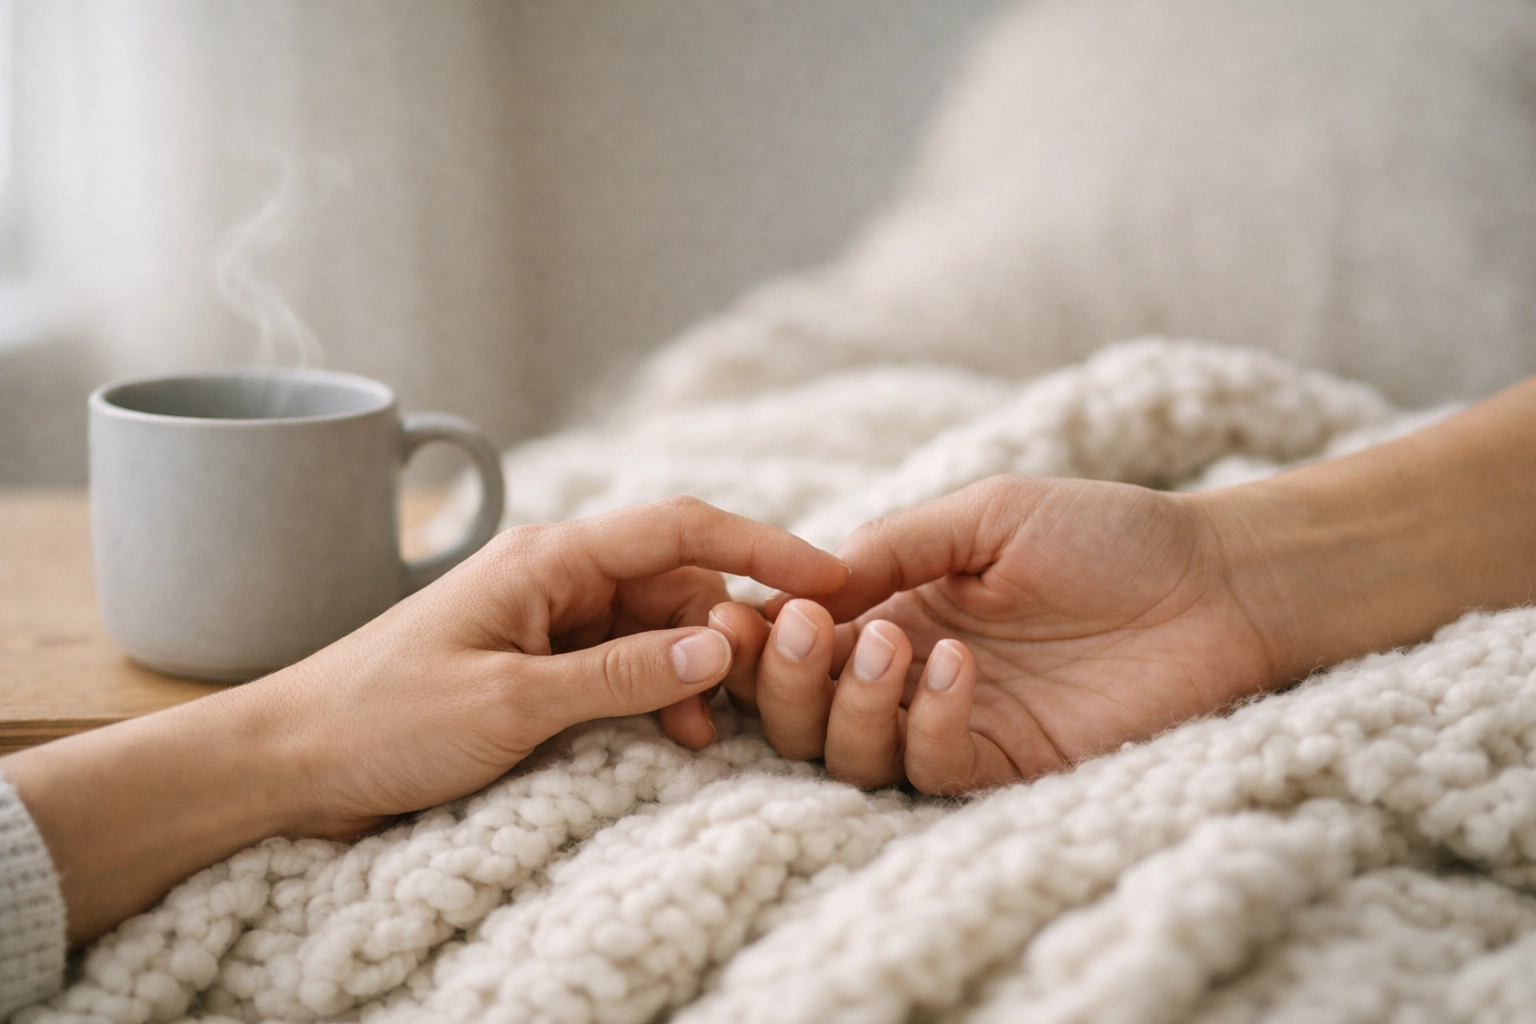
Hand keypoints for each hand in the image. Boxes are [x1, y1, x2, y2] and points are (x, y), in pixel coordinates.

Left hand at [2, 496, 846, 941]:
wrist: (289, 762)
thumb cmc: (382, 721)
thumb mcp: (511, 704)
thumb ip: (623, 673)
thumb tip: (725, 645)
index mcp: (547, 557)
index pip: (679, 528)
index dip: (762, 546)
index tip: (832, 576)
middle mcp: (554, 575)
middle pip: (677, 580)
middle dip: (735, 624)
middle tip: (789, 677)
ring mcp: (545, 618)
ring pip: (656, 626)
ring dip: (695, 669)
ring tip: (717, 725)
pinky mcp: (535, 662)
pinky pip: (621, 663)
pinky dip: (658, 692)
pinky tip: (678, 732)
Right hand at [718, 475, 1276, 793]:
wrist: (1211, 581)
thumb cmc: (1104, 532)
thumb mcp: (984, 515)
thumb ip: (892, 546)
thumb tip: (802, 587)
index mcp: (891, 611)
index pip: (794, 644)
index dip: (754, 641)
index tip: (733, 614)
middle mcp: (906, 678)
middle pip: (800, 714)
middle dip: (782, 680)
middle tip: (801, 631)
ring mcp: (954, 726)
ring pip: (852, 755)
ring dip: (849, 703)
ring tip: (890, 643)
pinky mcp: (1008, 767)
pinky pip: (934, 769)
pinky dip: (928, 725)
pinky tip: (957, 667)